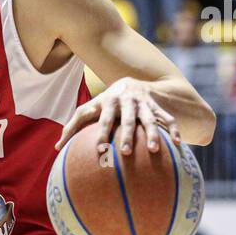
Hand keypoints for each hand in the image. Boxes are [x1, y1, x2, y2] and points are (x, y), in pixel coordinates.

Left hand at [55, 77, 180, 156]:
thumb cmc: (106, 104)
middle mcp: (128, 101)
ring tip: (154, 150)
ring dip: (153, 134)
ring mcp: (145, 104)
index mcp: (109, 101)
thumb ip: (74, 126)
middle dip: (127, 135)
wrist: (134, 82)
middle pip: (128, 119)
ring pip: (150, 119)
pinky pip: (168, 119)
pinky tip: (178, 144)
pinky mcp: (158, 108)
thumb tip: (57, 148)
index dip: (102, 133)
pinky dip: (174, 130)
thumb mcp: (91, 109)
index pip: (104, 119)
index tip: (100, 149)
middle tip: (124, 152)